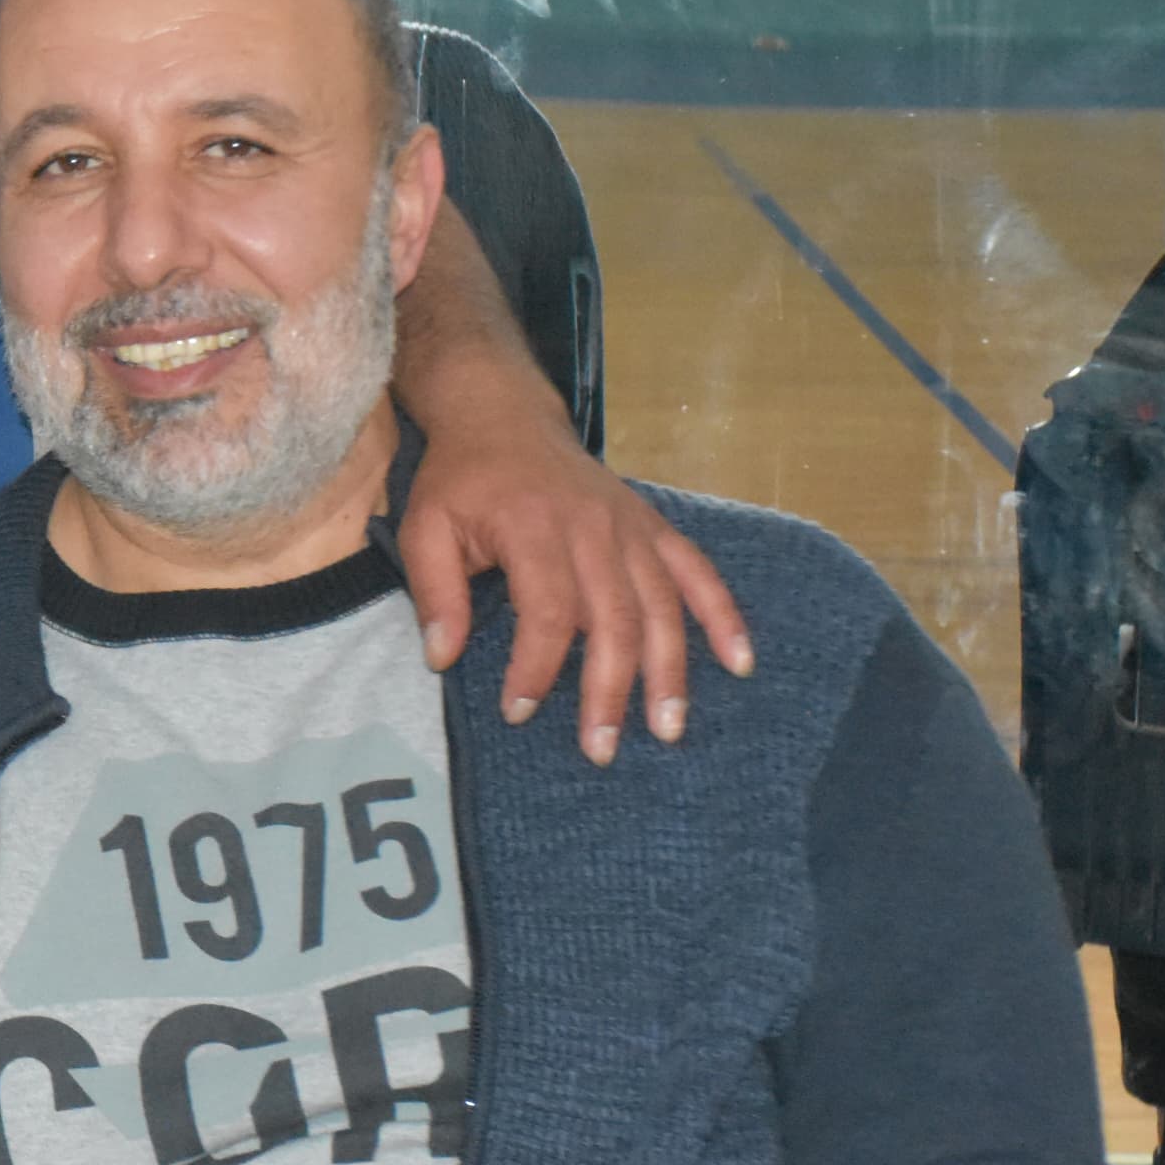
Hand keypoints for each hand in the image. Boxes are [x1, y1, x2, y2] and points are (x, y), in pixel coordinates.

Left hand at [401, 410, 751, 763]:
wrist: (504, 415)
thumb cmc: (462, 480)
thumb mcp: (424, 527)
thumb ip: (434, 592)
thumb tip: (443, 658)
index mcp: (533, 527)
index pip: (546, 611)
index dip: (536, 667)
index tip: (519, 711)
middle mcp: (593, 528)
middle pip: (614, 619)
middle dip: (610, 690)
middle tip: (599, 749)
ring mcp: (630, 527)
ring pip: (661, 606)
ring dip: (669, 671)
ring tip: (668, 729)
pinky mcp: (652, 526)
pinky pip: (697, 573)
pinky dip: (724, 617)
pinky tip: (739, 662)